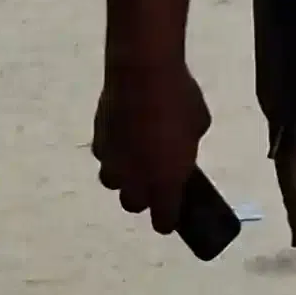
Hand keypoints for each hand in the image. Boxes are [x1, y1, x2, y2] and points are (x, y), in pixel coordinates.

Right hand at [92, 54, 210, 225]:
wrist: (142, 74)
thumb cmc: (180, 99)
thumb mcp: (198, 125)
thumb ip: (188, 145)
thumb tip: (182, 145)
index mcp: (167, 182)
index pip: (163, 220)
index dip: (167, 220)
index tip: (170, 214)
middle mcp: (136, 179)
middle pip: (133, 204)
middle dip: (143, 196)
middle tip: (153, 178)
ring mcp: (113, 162)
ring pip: (113, 182)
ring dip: (123, 175)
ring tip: (134, 155)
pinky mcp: (97, 142)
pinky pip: (104, 155)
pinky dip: (112, 150)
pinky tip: (122, 133)